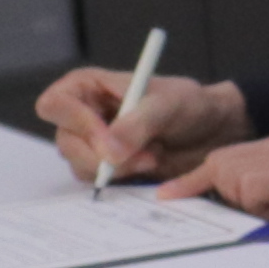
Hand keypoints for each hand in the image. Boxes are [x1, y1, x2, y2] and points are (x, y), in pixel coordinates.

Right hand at [36, 61, 242, 184]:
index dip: (77, 123)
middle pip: (66, 142)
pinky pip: (98, 181)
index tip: (109, 138)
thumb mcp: (170, 104)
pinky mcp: (106, 167)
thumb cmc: (190, 104)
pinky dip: (124, 179)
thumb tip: (108, 150)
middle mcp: (83, 114)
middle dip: (104, 155)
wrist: (213, 131)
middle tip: (144, 155)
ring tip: (154, 156)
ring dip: (119, 169)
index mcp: (88, 86)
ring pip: (81, 166)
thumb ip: (138, 123)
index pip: (55, 105)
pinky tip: (150, 165)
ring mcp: (92, 143)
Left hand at [169, 122, 268, 248]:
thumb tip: (255, 211)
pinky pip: (252, 188)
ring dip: (251, 204)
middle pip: (225, 161)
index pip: (236, 154)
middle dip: (216, 191)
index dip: (204, 179)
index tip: (175, 194)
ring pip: (233, 175)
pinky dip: (263, 208)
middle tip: (252, 215)